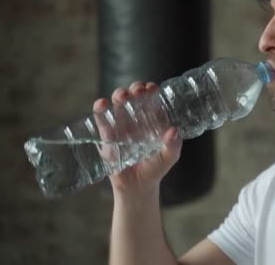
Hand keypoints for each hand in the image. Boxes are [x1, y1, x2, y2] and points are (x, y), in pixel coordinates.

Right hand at [93, 81, 182, 195]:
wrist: (137, 187)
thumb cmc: (155, 169)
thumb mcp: (168, 158)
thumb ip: (172, 146)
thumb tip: (173, 131)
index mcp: (152, 121)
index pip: (151, 101)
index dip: (151, 92)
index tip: (152, 88)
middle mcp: (136, 120)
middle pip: (134, 99)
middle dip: (135, 91)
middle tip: (137, 90)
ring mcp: (120, 127)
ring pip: (118, 106)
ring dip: (118, 97)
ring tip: (121, 95)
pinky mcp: (107, 137)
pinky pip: (103, 122)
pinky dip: (101, 112)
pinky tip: (102, 104)